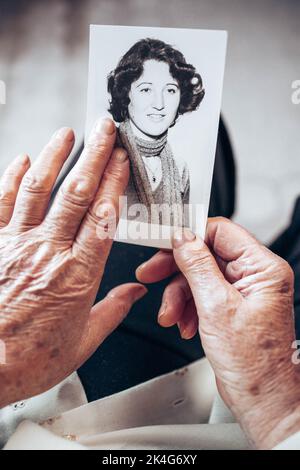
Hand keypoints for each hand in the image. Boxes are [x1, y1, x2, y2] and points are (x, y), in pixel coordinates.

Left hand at [0, 118, 146, 407]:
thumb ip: (113, 311)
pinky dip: (12, 179)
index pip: (102, 218)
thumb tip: (135, 293)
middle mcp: (48, 253)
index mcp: (77, 276)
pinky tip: (22, 160)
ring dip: (54, 157)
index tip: (123, 162)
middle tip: (104, 131)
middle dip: (93, 156)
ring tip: (66, 133)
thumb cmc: (28, 358)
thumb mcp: (83, 343)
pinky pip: (2, 204)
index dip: (114, 184)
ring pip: (38, 191)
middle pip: (76, 194)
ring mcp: (16, 245)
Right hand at [136, 218, 299, 448]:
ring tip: (170, 315)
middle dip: (176, 269)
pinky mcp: (232, 305)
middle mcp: (255, 276)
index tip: (163, 240)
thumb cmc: (253, 363)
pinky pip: (202, 293)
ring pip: (200, 275)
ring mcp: (243, 291)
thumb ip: (197, 266)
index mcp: (263, 268)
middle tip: (152, 273)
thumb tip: (182, 237)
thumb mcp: (216, 306)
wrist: (259, 398)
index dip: (189, 234)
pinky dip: (187, 307)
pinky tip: (184, 323)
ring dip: (179, 295)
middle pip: (206, 254)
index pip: (221, 231)